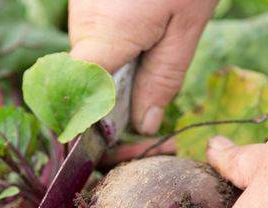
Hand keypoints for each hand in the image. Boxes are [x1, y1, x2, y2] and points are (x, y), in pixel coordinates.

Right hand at [68, 0, 217, 134]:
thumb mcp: (187, 25)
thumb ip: (163, 77)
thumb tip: (144, 126)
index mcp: (104, 35)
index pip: (81, 92)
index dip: (92, 116)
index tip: (113, 134)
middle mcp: (81, 21)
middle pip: (89, 75)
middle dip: (115, 89)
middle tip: (152, 87)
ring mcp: (80, 5)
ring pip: (92, 53)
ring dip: (118, 61)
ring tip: (155, 41)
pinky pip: (95, 31)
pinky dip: (117, 38)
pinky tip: (144, 22)